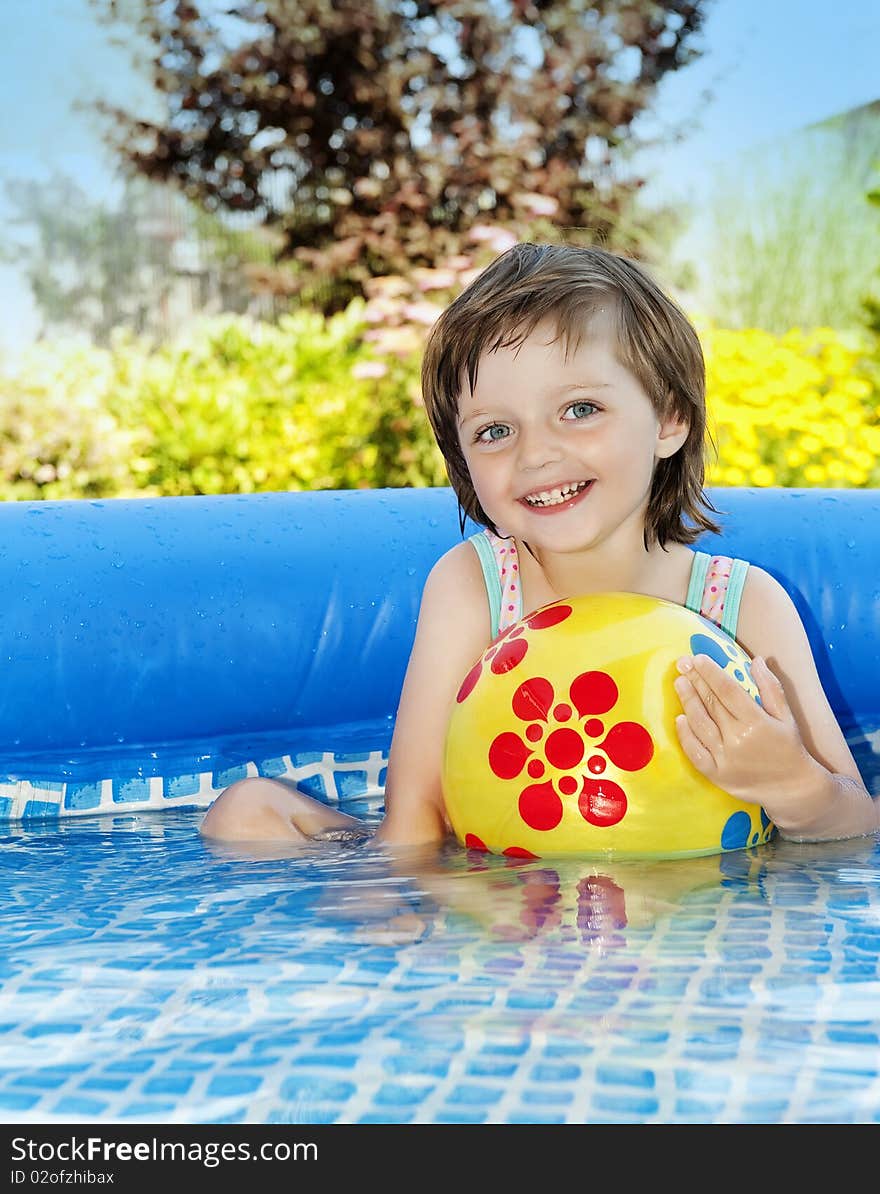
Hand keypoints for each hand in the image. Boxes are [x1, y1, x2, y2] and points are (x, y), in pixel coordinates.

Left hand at [673, 652, 816, 807]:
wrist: (793, 789)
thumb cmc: (788, 748)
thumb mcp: (786, 716)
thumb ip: (771, 688)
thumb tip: (757, 661)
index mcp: (757, 721)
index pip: (728, 690)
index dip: (711, 673)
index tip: (698, 658)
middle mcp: (738, 738)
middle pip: (711, 704)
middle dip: (695, 681)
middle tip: (682, 664)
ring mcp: (725, 758)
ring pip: (700, 724)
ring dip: (687, 701)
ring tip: (679, 683)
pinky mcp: (716, 775)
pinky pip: (695, 752)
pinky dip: (685, 735)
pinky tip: (679, 719)